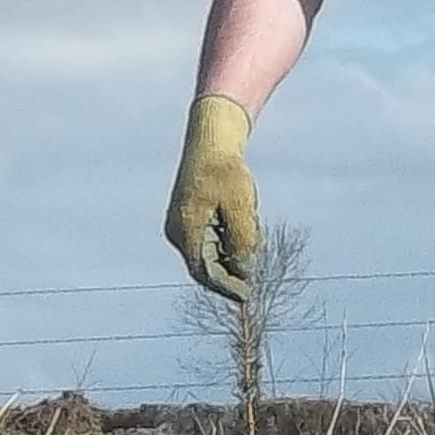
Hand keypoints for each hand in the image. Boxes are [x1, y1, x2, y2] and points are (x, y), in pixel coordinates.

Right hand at [162, 96, 260, 300]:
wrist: (211, 140)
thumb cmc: (225, 170)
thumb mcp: (240, 206)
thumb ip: (241, 241)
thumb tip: (244, 270)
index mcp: (185, 230)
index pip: (204, 272)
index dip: (226, 286)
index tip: (247, 295)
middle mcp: (178, 232)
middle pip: (207, 265)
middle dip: (233, 265)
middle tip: (256, 248)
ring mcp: (181, 225)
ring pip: (210, 252)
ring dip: (233, 248)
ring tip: (249, 218)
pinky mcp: (190, 218)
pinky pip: (210, 239)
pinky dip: (228, 237)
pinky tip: (242, 215)